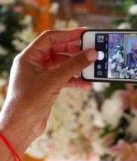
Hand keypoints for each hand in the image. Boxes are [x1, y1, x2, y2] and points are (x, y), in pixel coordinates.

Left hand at [0, 28, 97, 149]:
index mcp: (29, 57)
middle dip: (75, 51)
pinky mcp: (47, 87)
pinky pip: (64, 78)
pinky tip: (86, 85)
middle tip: (90, 51)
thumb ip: (74, 65)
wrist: (20, 127)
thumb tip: (92, 53)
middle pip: (58, 50)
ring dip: (77, 67)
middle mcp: (33, 64)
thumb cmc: (29, 101)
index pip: (50, 38)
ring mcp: (40, 76)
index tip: (85, 33)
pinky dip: (75, 80)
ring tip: (91, 68)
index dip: (68, 34)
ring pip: (63, 65)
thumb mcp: (55, 80)